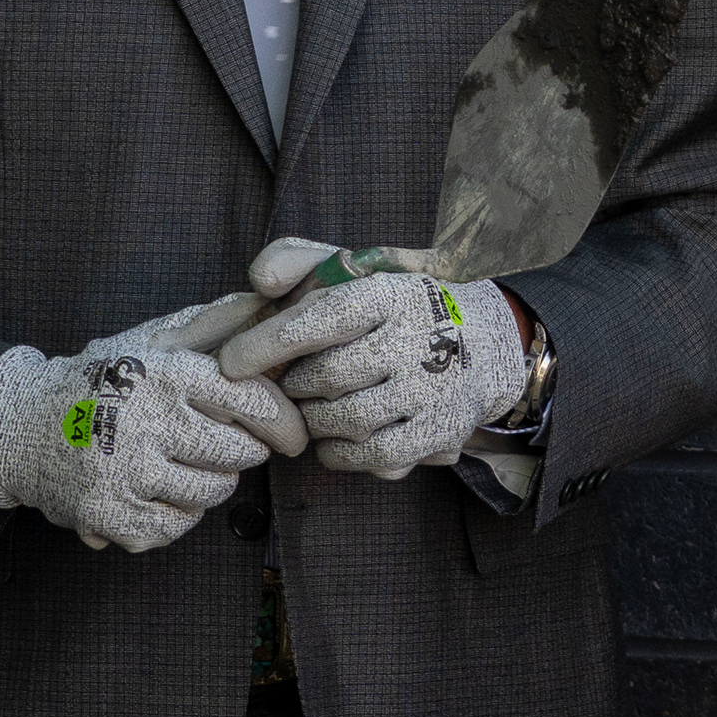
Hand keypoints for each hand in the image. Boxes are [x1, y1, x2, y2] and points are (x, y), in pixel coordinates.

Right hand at [0, 320, 306, 551]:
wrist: (22, 423)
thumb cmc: (103, 377)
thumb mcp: (152, 339)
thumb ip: (212, 323)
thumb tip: (269, 304)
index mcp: (165, 372)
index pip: (251, 399)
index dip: (282, 420)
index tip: (291, 435)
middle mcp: (147, 421)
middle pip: (237, 454)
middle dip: (244, 454)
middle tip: (231, 449)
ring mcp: (126, 472)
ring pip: (210, 493)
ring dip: (212, 485)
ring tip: (190, 467)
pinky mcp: (108, 513)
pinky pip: (174, 528)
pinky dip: (177, 516)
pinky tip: (161, 494)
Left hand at [213, 242, 527, 479]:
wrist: (487, 341)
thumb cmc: (396, 306)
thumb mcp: (357, 268)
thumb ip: (298, 260)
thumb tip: (260, 281)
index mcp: (391, 292)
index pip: (322, 318)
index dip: (268, 342)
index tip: (229, 362)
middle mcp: (416, 337)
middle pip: (327, 376)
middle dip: (295, 385)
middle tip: (292, 383)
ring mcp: (431, 388)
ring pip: (347, 420)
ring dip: (315, 421)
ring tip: (315, 408)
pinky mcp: (440, 430)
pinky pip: (374, 456)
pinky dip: (341, 453)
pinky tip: (335, 439)